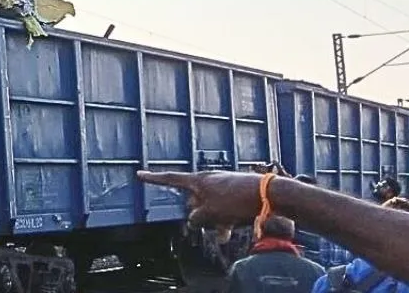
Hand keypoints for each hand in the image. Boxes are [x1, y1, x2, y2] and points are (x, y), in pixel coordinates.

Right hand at [136, 169, 265, 227]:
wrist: (269, 195)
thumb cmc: (236, 200)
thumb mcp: (210, 212)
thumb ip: (196, 217)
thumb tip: (194, 220)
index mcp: (198, 180)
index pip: (171, 179)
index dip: (154, 179)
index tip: (140, 174)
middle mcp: (209, 181)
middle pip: (193, 199)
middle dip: (197, 213)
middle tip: (208, 224)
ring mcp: (223, 186)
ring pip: (209, 206)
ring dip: (213, 221)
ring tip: (224, 233)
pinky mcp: (235, 193)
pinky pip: (223, 208)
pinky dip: (224, 219)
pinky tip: (231, 230)